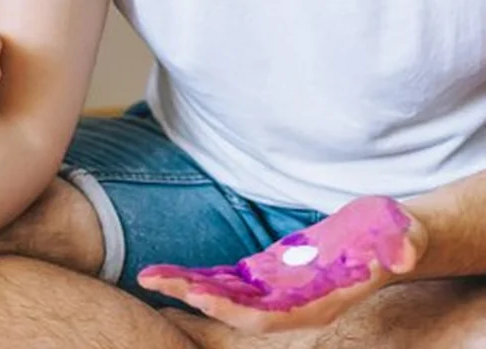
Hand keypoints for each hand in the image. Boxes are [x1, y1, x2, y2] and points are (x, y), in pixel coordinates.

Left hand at [138, 196, 426, 331]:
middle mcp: (294, 303)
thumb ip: (400, 248)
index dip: (234, 310)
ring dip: (188, 287)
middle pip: (237, 310)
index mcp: (320, 301)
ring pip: (226, 295)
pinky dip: (200, 277)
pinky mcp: (269, 275)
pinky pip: (228, 281)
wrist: (389, 236)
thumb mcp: (404, 235)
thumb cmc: (399, 235)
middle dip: (195, 296)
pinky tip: (170, 272)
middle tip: (153, 280)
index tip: (199, 297)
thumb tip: (399, 256)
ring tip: (148, 275)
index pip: (270, 317)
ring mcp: (279, 291)